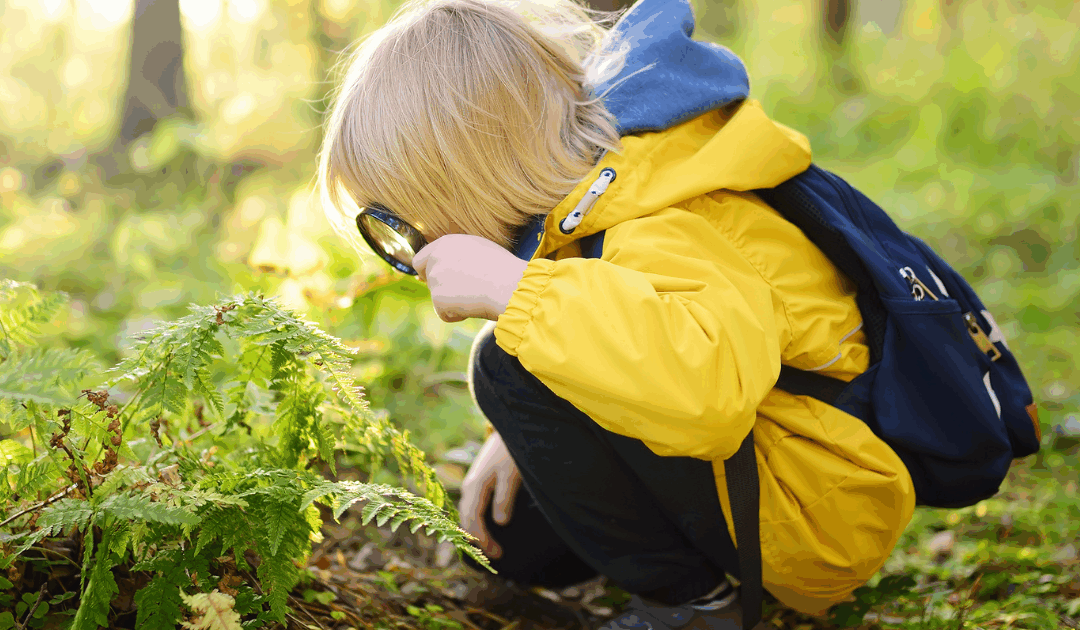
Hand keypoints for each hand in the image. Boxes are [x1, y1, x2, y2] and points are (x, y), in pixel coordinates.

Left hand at [412, 235, 528, 321]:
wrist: (509, 284)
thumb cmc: (502, 268)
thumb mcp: (478, 250)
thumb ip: (457, 255)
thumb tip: (443, 268)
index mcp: (446, 243)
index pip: (421, 259)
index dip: (427, 271)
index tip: (436, 280)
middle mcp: (436, 258)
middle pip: (427, 279)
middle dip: (440, 287)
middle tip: (461, 293)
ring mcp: (435, 279)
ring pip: (438, 298)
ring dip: (453, 302)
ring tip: (477, 297)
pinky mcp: (438, 299)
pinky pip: (444, 313)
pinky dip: (457, 315)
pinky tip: (474, 306)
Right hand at [459, 431, 521, 558]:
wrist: (509, 424)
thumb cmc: (512, 450)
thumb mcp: (512, 474)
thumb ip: (505, 499)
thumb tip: (500, 523)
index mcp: (475, 487)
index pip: (473, 522)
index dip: (484, 541)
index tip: (499, 555)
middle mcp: (469, 487)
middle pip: (466, 520)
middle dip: (479, 540)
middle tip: (498, 555)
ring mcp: (472, 483)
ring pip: (468, 513)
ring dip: (478, 531)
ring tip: (492, 545)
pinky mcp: (479, 480)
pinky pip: (473, 506)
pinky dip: (478, 520)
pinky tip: (488, 526)